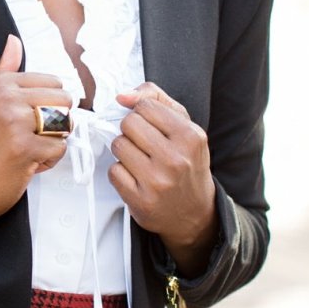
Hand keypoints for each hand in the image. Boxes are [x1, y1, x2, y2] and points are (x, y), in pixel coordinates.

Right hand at [0, 35, 72, 235]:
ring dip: (53, 140)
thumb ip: (4, 71)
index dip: (47, 104)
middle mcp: (6, 98)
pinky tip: (28, 162)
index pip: (52, 82)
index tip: (26, 119)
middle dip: (55, 122)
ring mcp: (15, 122)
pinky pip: (59, 148)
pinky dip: (48, 160)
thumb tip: (13, 41)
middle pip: (63, 100)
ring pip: (65, 123)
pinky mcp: (25, 147)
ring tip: (30, 147)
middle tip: (31, 136)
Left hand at [110, 83, 217, 275]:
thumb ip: (156, 99)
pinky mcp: (140, 200)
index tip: (151, 125)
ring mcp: (157, 181)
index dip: (143, 113)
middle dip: (132, 131)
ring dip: (125, 151)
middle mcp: (176, 159)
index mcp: (190, 136)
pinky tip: (136, 177)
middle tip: (145, 144)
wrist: (195, 212)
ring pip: (118, 145)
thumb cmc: (187, 164)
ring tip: (141, 160)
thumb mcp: (185, 127)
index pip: (145, 106)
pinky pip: (113, 171)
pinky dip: (121, 172)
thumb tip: (123, 95)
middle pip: (129, 123)